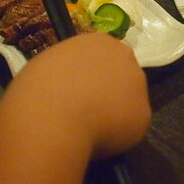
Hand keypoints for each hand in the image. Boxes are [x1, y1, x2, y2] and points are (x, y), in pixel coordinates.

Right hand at [0, 33, 150, 183]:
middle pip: (121, 75)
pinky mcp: (144, 115)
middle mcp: (125, 58)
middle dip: (109, 91)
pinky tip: (97, 141)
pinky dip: (117, 136)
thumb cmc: (40, 87)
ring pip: (129, 101)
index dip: (92, 75)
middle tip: (86, 110)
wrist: (52, 117)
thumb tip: (71, 82)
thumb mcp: (49, 65)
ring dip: (115, 113)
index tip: (78, 90)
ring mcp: (139, 86)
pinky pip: (130, 127)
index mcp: (100, 42)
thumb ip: (69, 67)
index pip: (102, 56)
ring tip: (89, 129)